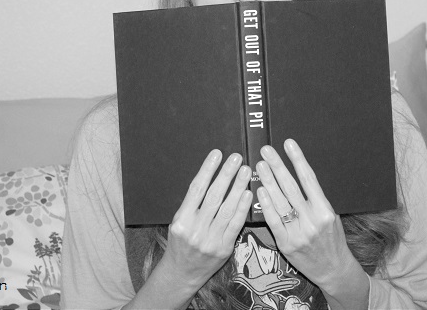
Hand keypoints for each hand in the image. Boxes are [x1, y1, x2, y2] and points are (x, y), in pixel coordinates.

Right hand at [162, 150, 252, 289]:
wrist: (182, 274)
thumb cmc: (181, 243)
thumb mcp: (178, 222)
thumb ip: (192, 204)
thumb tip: (210, 176)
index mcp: (181, 220)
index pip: (196, 189)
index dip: (207, 169)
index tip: (217, 154)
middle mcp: (195, 230)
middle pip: (213, 196)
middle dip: (226, 174)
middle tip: (236, 158)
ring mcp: (210, 240)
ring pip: (227, 209)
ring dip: (237, 187)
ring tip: (245, 170)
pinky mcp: (224, 248)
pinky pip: (235, 225)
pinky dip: (242, 208)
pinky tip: (248, 193)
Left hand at [255, 140, 363, 292]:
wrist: (333, 269)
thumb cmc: (331, 239)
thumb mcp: (330, 215)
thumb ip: (315, 198)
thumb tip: (297, 174)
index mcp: (325, 210)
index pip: (308, 178)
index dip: (297, 159)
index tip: (288, 144)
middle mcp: (312, 220)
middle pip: (291, 187)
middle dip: (277, 166)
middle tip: (266, 150)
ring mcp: (298, 233)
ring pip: (280, 202)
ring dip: (268, 181)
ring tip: (260, 165)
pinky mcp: (286, 244)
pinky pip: (273, 221)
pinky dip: (266, 205)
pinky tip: (260, 190)